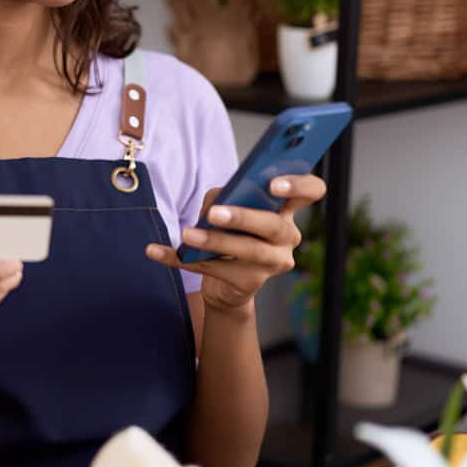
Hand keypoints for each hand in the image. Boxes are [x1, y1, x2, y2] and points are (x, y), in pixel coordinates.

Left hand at [146, 174, 325, 311]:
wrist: (226, 283)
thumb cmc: (230, 231)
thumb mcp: (228, 206)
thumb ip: (225, 197)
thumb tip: (216, 201)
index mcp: (286, 209)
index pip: (311, 190)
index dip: (298, 185)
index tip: (273, 183)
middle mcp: (288, 236)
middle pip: (273, 225)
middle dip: (243, 218)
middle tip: (214, 214)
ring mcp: (273, 263)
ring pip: (247, 251)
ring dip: (214, 242)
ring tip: (187, 235)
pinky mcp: (250, 284)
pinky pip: (215, 270)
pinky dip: (180, 260)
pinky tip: (155, 251)